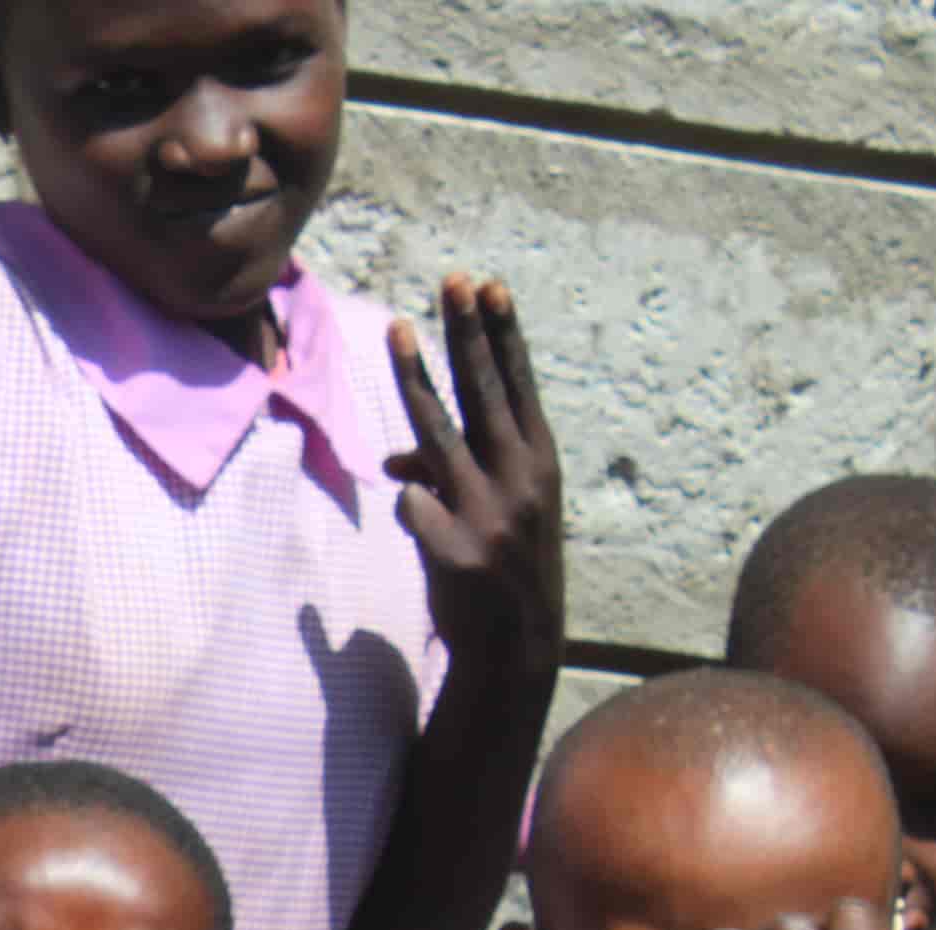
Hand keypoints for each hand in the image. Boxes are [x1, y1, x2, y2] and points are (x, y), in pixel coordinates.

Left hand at [388, 277, 563, 681]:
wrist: (515, 645)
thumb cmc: (501, 566)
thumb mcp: (494, 512)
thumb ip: (453, 472)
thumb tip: (397, 458)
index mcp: (538, 464)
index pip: (516, 386)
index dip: (502, 337)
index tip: (491, 287)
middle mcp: (519, 480)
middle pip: (483, 393)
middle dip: (467, 333)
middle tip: (453, 279)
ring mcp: (487, 514)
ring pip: (438, 434)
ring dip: (416, 378)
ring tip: (397, 329)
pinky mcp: (454, 550)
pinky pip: (417, 504)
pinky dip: (412, 500)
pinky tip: (418, 512)